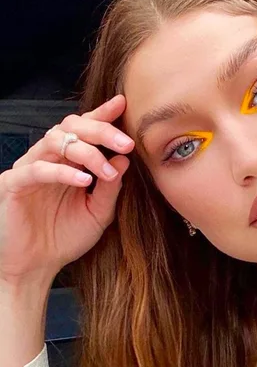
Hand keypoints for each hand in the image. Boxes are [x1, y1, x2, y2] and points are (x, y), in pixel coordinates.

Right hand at [0, 95, 133, 284]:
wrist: (35, 267)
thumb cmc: (65, 237)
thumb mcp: (98, 213)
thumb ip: (111, 187)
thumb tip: (124, 159)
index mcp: (70, 162)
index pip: (85, 130)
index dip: (102, 115)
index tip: (123, 104)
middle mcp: (50, 159)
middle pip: (72, 127)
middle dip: (101, 130)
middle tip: (127, 143)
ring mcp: (30, 169)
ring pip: (55, 141)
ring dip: (86, 152)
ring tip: (106, 170)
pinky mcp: (13, 185)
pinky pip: (36, 170)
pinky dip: (62, 172)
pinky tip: (83, 181)